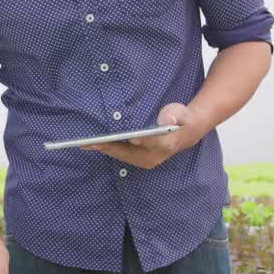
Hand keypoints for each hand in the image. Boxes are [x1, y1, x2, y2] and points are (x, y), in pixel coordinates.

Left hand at [81, 103, 206, 168]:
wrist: (186, 133)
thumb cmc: (181, 119)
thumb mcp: (180, 112)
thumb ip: (174, 114)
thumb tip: (168, 119)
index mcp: (166, 143)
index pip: (149, 143)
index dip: (136, 140)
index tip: (124, 138)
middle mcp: (156, 156)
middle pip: (130, 153)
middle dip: (110, 147)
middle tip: (91, 143)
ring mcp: (148, 161)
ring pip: (124, 156)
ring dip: (106, 150)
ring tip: (87, 145)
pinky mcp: (142, 161)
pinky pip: (123, 156)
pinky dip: (110, 151)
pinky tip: (96, 145)